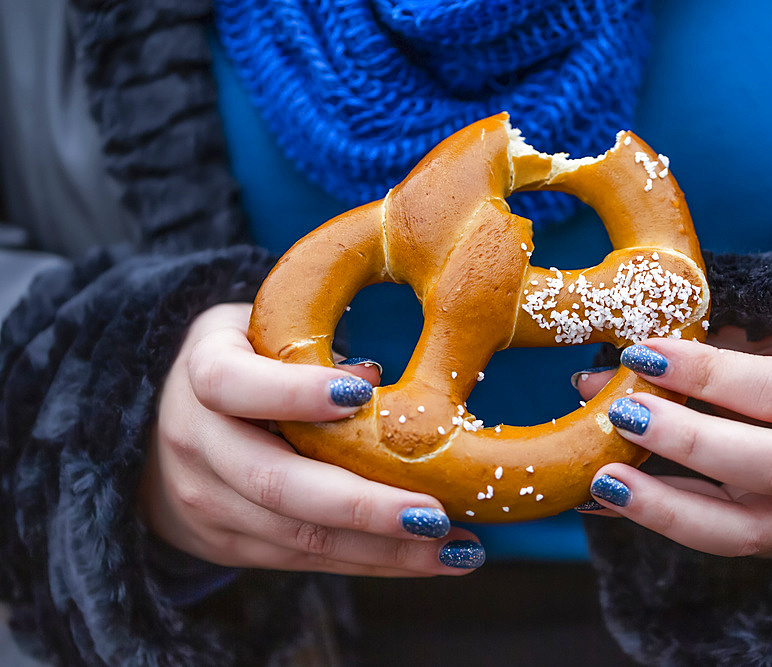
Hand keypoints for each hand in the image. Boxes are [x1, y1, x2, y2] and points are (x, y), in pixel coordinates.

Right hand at [139, 303, 483, 575]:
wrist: (164, 427)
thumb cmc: (246, 361)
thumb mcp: (265, 330)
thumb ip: (310, 347)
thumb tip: (375, 379)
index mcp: (202, 370)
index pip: (233, 384)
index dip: (294, 393)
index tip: (361, 395)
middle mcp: (195, 442)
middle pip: (275, 482)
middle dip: (362, 506)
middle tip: (436, 515)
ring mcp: (208, 502)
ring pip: (299, 536)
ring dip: (385, 550)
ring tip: (458, 550)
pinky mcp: (231, 544)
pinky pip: (308, 560)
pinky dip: (374, 561)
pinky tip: (432, 558)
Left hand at [575, 327, 771, 557]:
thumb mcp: (746, 336)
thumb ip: (684, 353)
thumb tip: (591, 384)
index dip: (709, 375)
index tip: (642, 355)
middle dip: (689, 442)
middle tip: (622, 415)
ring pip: (750, 528)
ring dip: (667, 505)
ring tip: (604, 479)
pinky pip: (721, 541)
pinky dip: (660, 520)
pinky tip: (605, 499)